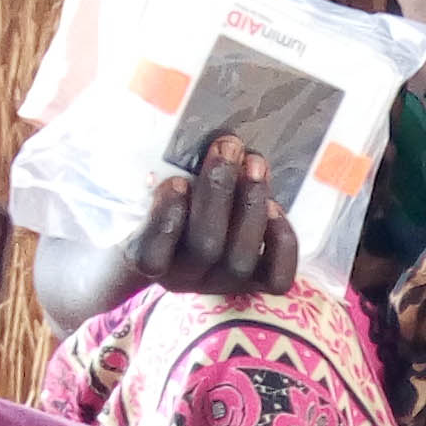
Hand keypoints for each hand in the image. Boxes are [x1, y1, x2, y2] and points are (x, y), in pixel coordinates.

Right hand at [130, 133, 296, 298]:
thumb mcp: (145, 188)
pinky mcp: (254, 284)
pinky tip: (275, 206)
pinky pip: (276, 277)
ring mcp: (221, 284)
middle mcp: (184, 278)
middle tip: (227, 145)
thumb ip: (156, 174)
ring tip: (254, 163)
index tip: (175, 180)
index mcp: (147, 257)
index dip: (167, 218)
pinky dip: (280, 241)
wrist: (182, 237)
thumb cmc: (158, 200)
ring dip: (251, 203)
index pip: (150, 256)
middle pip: (204, 246)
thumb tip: (191, 141)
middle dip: (218, 190)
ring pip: (240, 259)